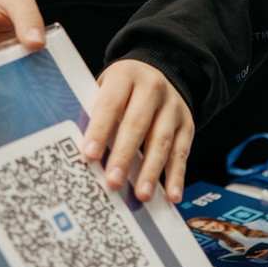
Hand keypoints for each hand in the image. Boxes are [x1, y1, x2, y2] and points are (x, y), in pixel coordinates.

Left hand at [82, 58, 192, 204]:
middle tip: (113, 181)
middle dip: (124, 155)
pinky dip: (176, 175)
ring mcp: (172, 105)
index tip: (89, 155)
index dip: (100, 130)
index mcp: (125, 76)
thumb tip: (81, 152)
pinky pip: (182, 151)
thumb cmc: (122, 89)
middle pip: (137, 123)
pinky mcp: (186, 123)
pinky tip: (171, 195)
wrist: (158, 71)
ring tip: (142, 194)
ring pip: (161, 140)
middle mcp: (152, 87)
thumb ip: (94, 114)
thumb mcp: (105, 89)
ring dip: (151, 170)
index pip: (110, 104)